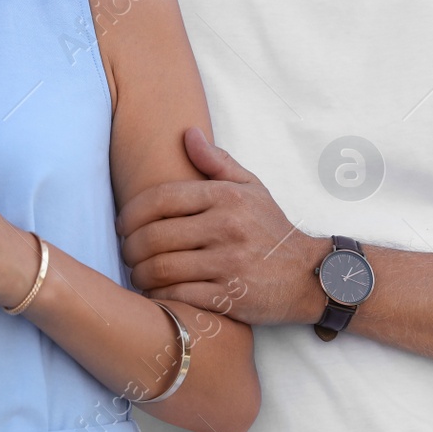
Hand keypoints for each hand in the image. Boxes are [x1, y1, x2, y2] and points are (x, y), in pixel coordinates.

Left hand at [117, 127, 327, 325]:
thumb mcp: (251, 187)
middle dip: (130, 247)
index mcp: (226, 197)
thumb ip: (216, 162)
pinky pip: (179, 297)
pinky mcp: (230, 296)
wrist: (310, 275)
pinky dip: (159, 297)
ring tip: (137, 274)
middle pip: (154, 236)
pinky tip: (156, 294)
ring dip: (140, 275)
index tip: (122, 225)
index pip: (160, 198)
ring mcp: (228, 264)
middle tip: (126, 253)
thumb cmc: (272, 229)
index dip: (130, 212)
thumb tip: (188, 134)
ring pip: (161, 269)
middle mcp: (226, 227)